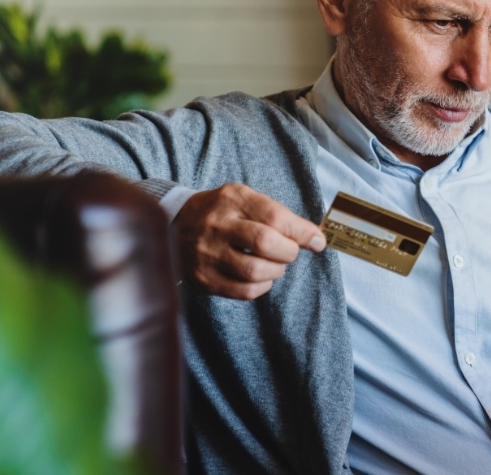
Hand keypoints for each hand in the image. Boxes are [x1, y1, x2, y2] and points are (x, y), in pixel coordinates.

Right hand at [174, 183, 325, 299]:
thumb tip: (316, 238)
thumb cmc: (221, 213)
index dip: (302, 231)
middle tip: (289, 252)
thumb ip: (279, 215)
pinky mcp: (203, 279)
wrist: (172, 226)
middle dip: (288, 252)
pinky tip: (261, 278)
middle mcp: (217, 226)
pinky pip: (243, 291)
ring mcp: (207, 254)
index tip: (317, 241)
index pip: (274, 216)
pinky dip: (262, 287)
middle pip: (265, 243)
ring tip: (274, 264)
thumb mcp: (245, 199)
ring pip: (255, 271)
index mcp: (231, 200)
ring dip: (276, 271)